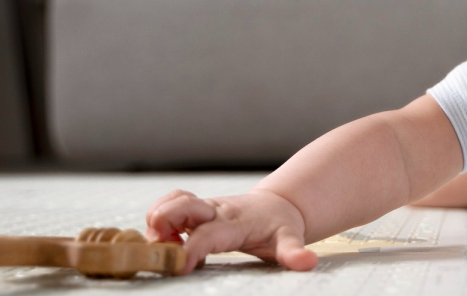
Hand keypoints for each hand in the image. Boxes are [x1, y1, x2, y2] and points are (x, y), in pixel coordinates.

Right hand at [145, 188, 317, 273]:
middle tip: (160, 248)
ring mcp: (204, 206)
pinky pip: (170, 202)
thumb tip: (308, 262)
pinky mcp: (195, 207)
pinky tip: (161, 236)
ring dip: (158, 217)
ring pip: (174, 200)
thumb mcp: (290, 240)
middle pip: (183, 206)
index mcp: (237, 222)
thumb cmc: (280, 227)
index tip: (180, 266)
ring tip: (158, 242)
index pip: (208, 234)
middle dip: (165, 222)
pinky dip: (158, 214)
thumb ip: (294, 253)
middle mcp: (216, 210)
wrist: (279, 205)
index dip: (192, 248)